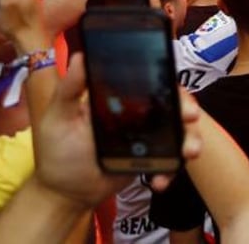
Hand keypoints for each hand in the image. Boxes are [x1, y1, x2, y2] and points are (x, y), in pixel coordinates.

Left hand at [34, 54, 203, 207]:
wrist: (65, 194)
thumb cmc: (57, 152)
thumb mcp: (58, 118)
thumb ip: (69, 90)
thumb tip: (80, 55)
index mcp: (119, 99)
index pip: (151, 81)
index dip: (168, 82)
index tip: (177, 88)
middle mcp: (137, 114)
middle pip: (173, 104)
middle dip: (188, 109)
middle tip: (191, 118)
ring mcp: (146, 138)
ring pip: (179, 132)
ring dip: (189, 140)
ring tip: (188, 153)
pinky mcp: (150, 160)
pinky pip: (170, 161)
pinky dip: (171, 170)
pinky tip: (158, 181)